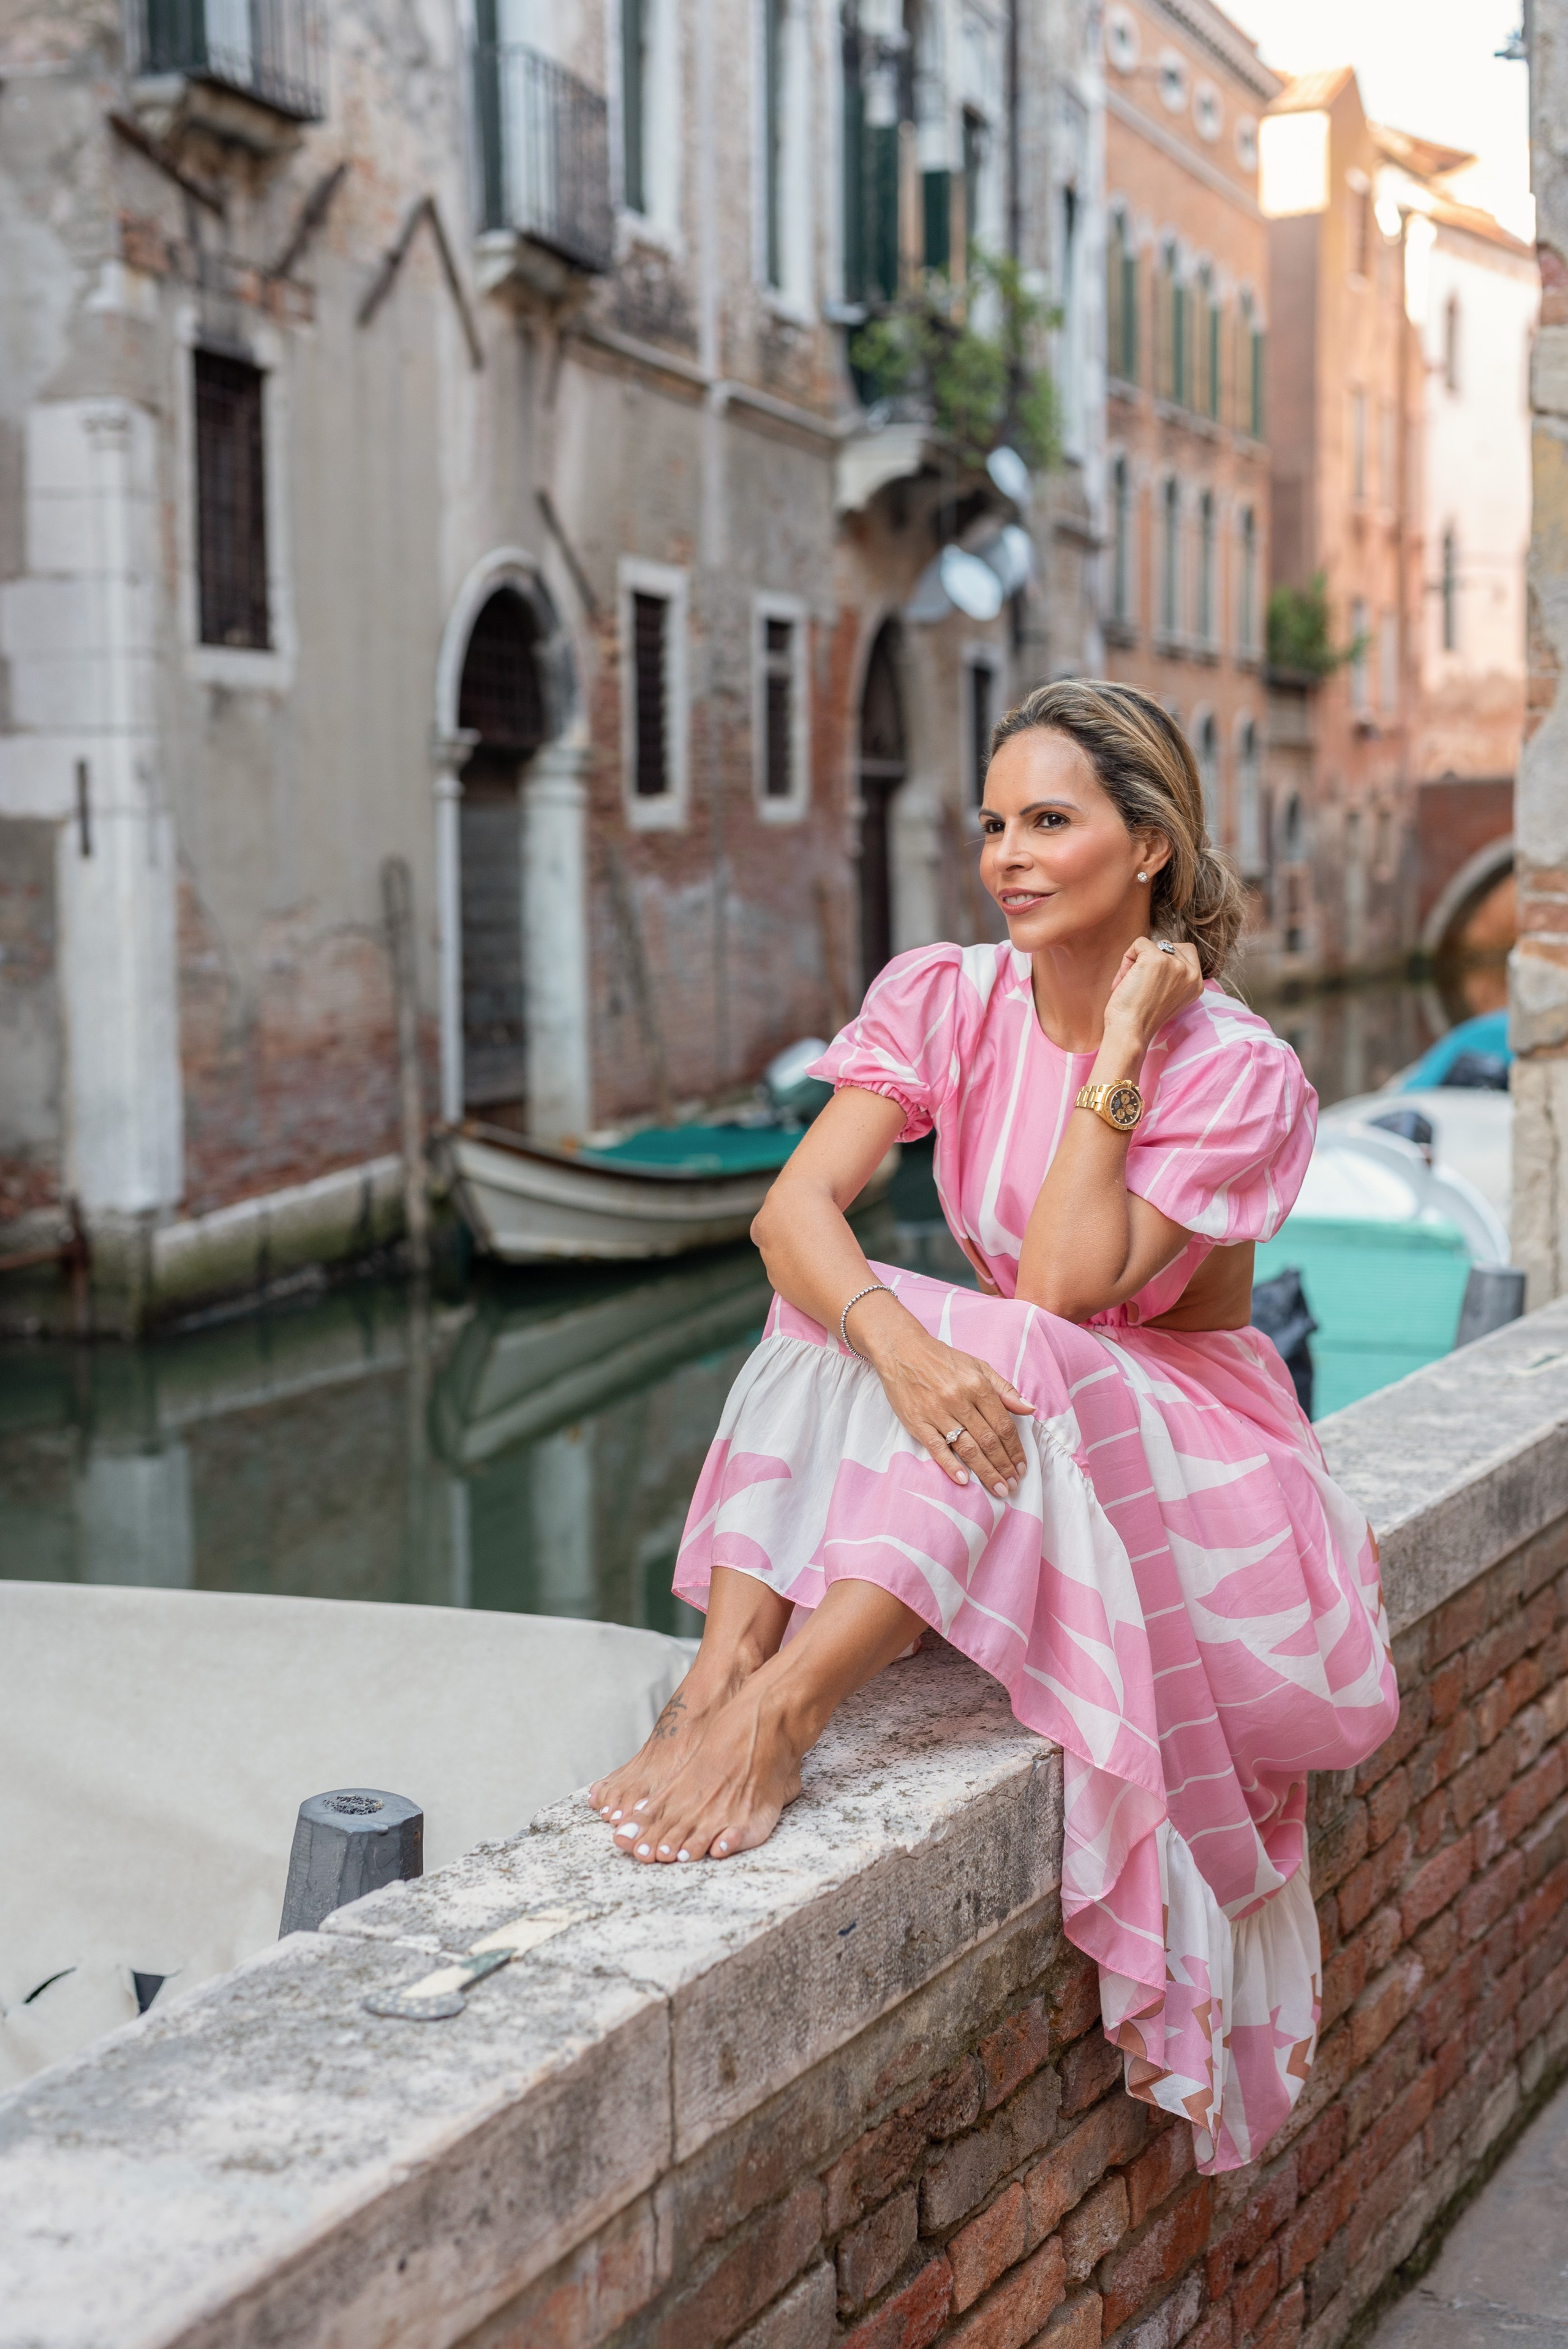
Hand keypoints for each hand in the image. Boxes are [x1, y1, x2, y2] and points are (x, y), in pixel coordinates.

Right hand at [853, 1297, 1033, 1495]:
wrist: (901, 1350)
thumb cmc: (943, 1360)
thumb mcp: (978, 1367)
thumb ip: (1004, 1389)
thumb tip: (1030, 1409)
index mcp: (977, 1385)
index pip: (1003, 1425)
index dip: (1015, 1449)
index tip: (1022, 1466)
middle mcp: (959, 1399)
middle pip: (988, 1440)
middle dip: (1004, 1466)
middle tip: (1013, 1485)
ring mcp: (936, 1412)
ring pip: (967, 1447)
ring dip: (985, 1471)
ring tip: (998, 1488)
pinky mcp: (916, 1421)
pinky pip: (936, 1448)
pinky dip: (951, 1465)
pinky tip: (964, 1480)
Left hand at [1104, 936, 1202, 1050]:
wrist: (1130, 1032)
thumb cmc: (1142, 1019)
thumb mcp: (1169, 997)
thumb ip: (1173, 978)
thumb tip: (1161, 954)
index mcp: (1197, 984)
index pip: (1187, 952)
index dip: (1165, 960)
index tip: (1152, 981)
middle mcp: (1191, 973)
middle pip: (1169, 946)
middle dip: (1151, 958)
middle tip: (1139, 982)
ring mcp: (1176, 965)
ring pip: (1153, 945)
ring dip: (1137, 960)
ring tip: (1130, 983)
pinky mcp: (1157, 959)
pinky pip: (1139, 943)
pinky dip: (1127, 957)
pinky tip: (1123, 979)